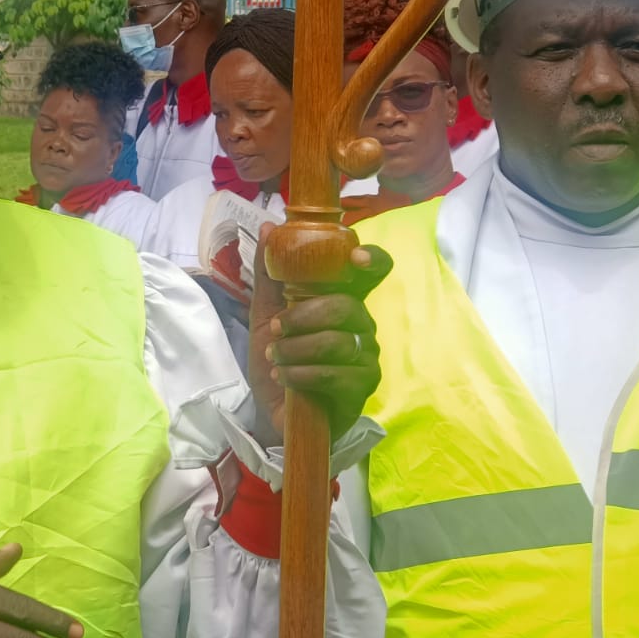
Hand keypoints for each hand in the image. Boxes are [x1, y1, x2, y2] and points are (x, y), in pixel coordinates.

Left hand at [249, 223, 391, 441]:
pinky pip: (336, 374)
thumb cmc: (278, 359)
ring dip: (296, 350)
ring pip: (338, 341)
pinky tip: (284, 377)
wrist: (272, 412)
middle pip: (346, 306)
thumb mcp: (265, 314)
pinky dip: (301, 374)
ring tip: (276, 358)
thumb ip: (269, 273)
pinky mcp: (362, 388)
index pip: (374, 272)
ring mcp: (366, 357)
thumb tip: (268, 225)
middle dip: (302, 317)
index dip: (372, 260)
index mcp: (342, 301)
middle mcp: (362, 325)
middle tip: (276, 330)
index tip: (353, 258)